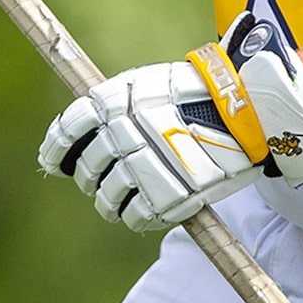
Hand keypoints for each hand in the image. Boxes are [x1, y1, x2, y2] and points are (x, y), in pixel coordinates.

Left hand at [38, 12, 302, 233]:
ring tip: (129, 197)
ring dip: (112, 201)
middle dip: (91, 178)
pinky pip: (135, 218)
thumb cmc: (197, 93)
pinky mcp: (165, 196)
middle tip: (107, 180)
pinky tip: (153, 205)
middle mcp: (119, 134)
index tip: (54, 162)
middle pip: (86, 170)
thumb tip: (82, 136)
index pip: (67, 131)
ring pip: (106, 200)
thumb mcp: (148, 84)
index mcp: (111, 100)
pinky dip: (139, 216)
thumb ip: (114, 107)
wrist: (249, 108)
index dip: (56, 151)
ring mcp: (141, 166)